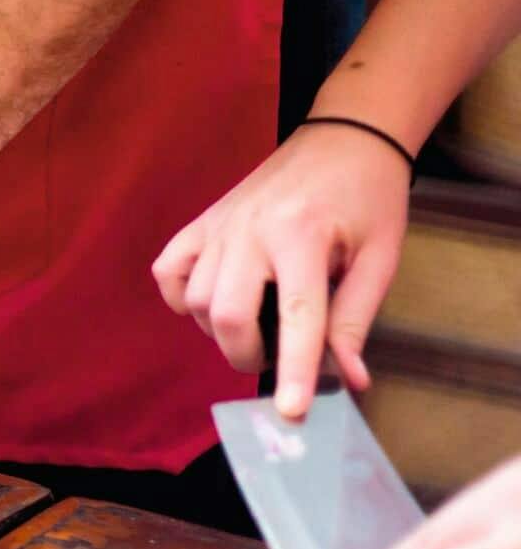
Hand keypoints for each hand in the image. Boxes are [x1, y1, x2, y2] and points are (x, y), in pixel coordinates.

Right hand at [153, 123, 408, 418]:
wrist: (345, 137)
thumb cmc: (368, 198)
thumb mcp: (380, 257)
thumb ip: (356, 318)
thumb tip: (351, 379)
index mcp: (304, 235)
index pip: (297, 316)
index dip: (296, 370)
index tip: (291, 411)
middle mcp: (252, 229)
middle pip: (227, 314)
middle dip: (247, 355)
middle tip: (272, 361)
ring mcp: (220, 224)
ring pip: (197, 300)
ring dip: (219, 329)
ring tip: (251, 323)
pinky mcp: (202, 222)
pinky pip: (168, 271)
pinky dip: (182, 298)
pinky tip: (210, 300)